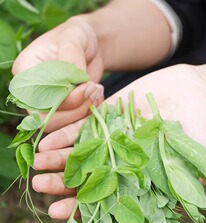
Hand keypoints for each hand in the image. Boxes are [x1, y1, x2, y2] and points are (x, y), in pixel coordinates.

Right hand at [12, 16, 103, 131]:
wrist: (89, 48)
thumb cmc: (77, 37)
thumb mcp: (73, 36)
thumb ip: (71, 53)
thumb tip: (75, 74)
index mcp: (26, 71)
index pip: (38, 96)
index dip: (63, 97)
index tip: (88, 85)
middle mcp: (33, 92)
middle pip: (47, 116)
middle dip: (76, 108)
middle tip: (95, 90)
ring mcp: (47, 104)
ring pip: (61, 124)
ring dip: (84, 111)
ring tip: (98, 90)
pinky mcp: (63, 111)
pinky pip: (73, 122)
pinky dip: (89, 113)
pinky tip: (98, 96)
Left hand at [32, 63, 205, 218]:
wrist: (202, 90)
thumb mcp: (201, 155)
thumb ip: (187, 180)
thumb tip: (179, 209)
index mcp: (142, 177)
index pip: (109, 199)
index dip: (83, 208)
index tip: (59, 213)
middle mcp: (125, 159)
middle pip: (89, 176)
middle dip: (63, 183)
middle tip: (40, 185)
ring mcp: (116, 137)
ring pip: (82, 151)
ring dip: (58, 158)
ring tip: (36, 163)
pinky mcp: (111, 114)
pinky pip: (86, 125)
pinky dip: (67, 132)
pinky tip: (47, 139)